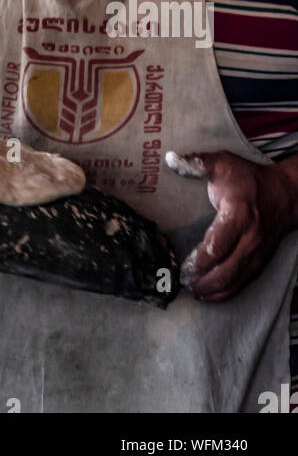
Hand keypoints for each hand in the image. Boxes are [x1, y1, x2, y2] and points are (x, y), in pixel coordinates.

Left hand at [171, 150, 297, 301]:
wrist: (285, 194)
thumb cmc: (248, 179)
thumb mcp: (222, 163)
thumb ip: (197, 162)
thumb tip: (171, 159)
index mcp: (238, 216)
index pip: (217, 246)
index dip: (200, 261)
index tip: (183, 268)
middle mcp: (249, 239)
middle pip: (225, 270)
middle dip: (202, 281)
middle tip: (183, 284)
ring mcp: (257, 253)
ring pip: (234, 281)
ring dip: (212, 291)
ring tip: (192, 292)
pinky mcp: (261, 262)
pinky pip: (244, 283)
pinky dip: (226, 293)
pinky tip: (210, 295)